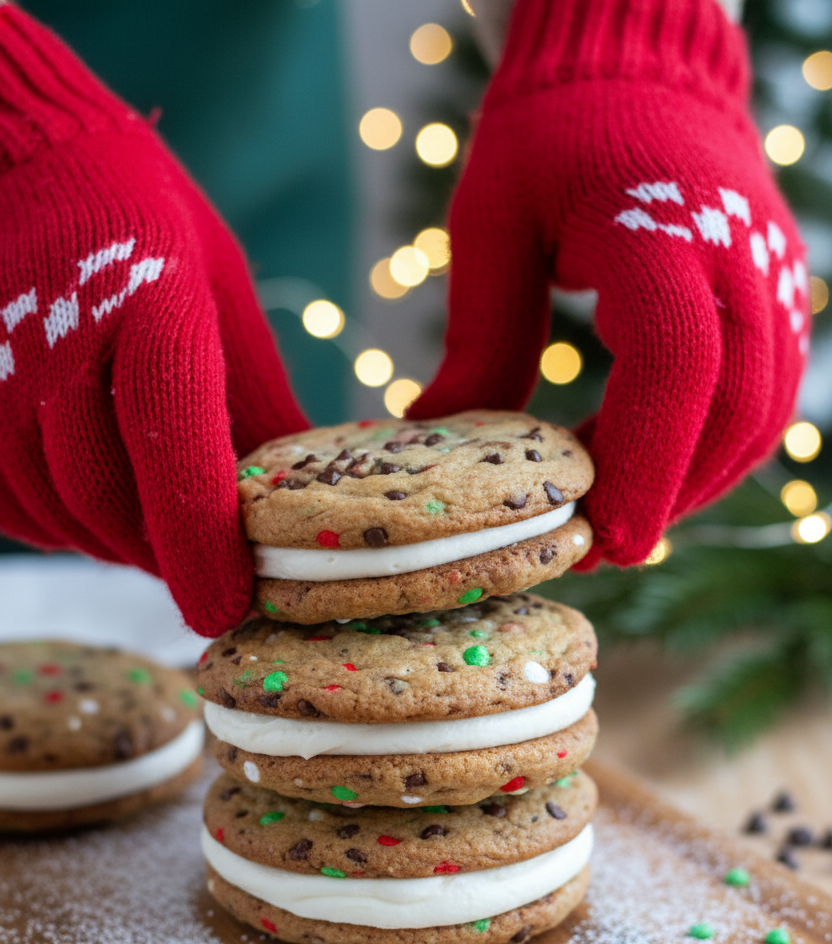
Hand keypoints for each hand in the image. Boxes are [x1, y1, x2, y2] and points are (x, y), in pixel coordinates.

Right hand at [0, 6, 308, 634]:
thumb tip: (304, 503)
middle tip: (210, 580)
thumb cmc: (148, 230)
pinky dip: (62, 528)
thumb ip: (256, 402)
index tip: (226, 609)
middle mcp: (58, 346)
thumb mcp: (222, 296)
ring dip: (116, 547)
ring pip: (59, 515)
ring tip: (160, 543)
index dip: (198, 544)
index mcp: (149, 309)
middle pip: (110, 503)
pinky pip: (13, 506)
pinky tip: (99, 512)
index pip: (171, 450)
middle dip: (166, 559)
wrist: (26, 161)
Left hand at [408, 0, 806, 568]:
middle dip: (669, 493)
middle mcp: (734, 257)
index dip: (648, 465)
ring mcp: (770, 274)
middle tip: (598, 545)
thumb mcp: (490, 226)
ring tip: (620, 511)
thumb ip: (479, 339)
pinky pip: (766, 394)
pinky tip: (654, 465)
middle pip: (732, 409)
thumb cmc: (548, 140)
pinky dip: (716, 447)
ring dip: (695, 481)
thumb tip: (436, 439)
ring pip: (760, 414)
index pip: (678, 368)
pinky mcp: (778, 292)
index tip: (606, 538)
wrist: (634, 70)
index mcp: (657, 230)